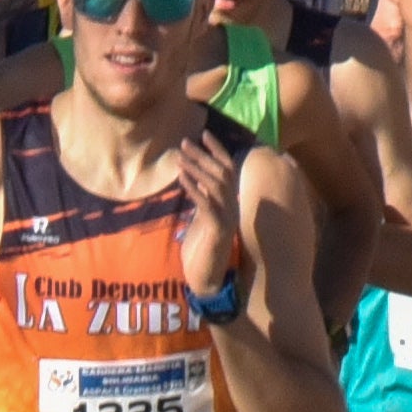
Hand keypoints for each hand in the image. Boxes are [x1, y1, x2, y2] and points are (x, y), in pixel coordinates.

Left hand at [175, 130, 239, 294]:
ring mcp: (227, 218)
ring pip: (216, 185)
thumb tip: (196, 177)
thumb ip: (203, 198)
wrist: (206, 278)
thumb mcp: (202, 217)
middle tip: (184, 142)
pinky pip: (207, 204)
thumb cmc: (202, 249)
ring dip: (197, 168)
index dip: (218, 149)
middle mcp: (232, 207)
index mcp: (229, 202)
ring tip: (179, 157)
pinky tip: (181, 178)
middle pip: (222, 173)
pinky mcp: (217, 229)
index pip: (228, 169)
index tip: (204, 133)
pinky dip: (194, 188)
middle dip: (203, 155)